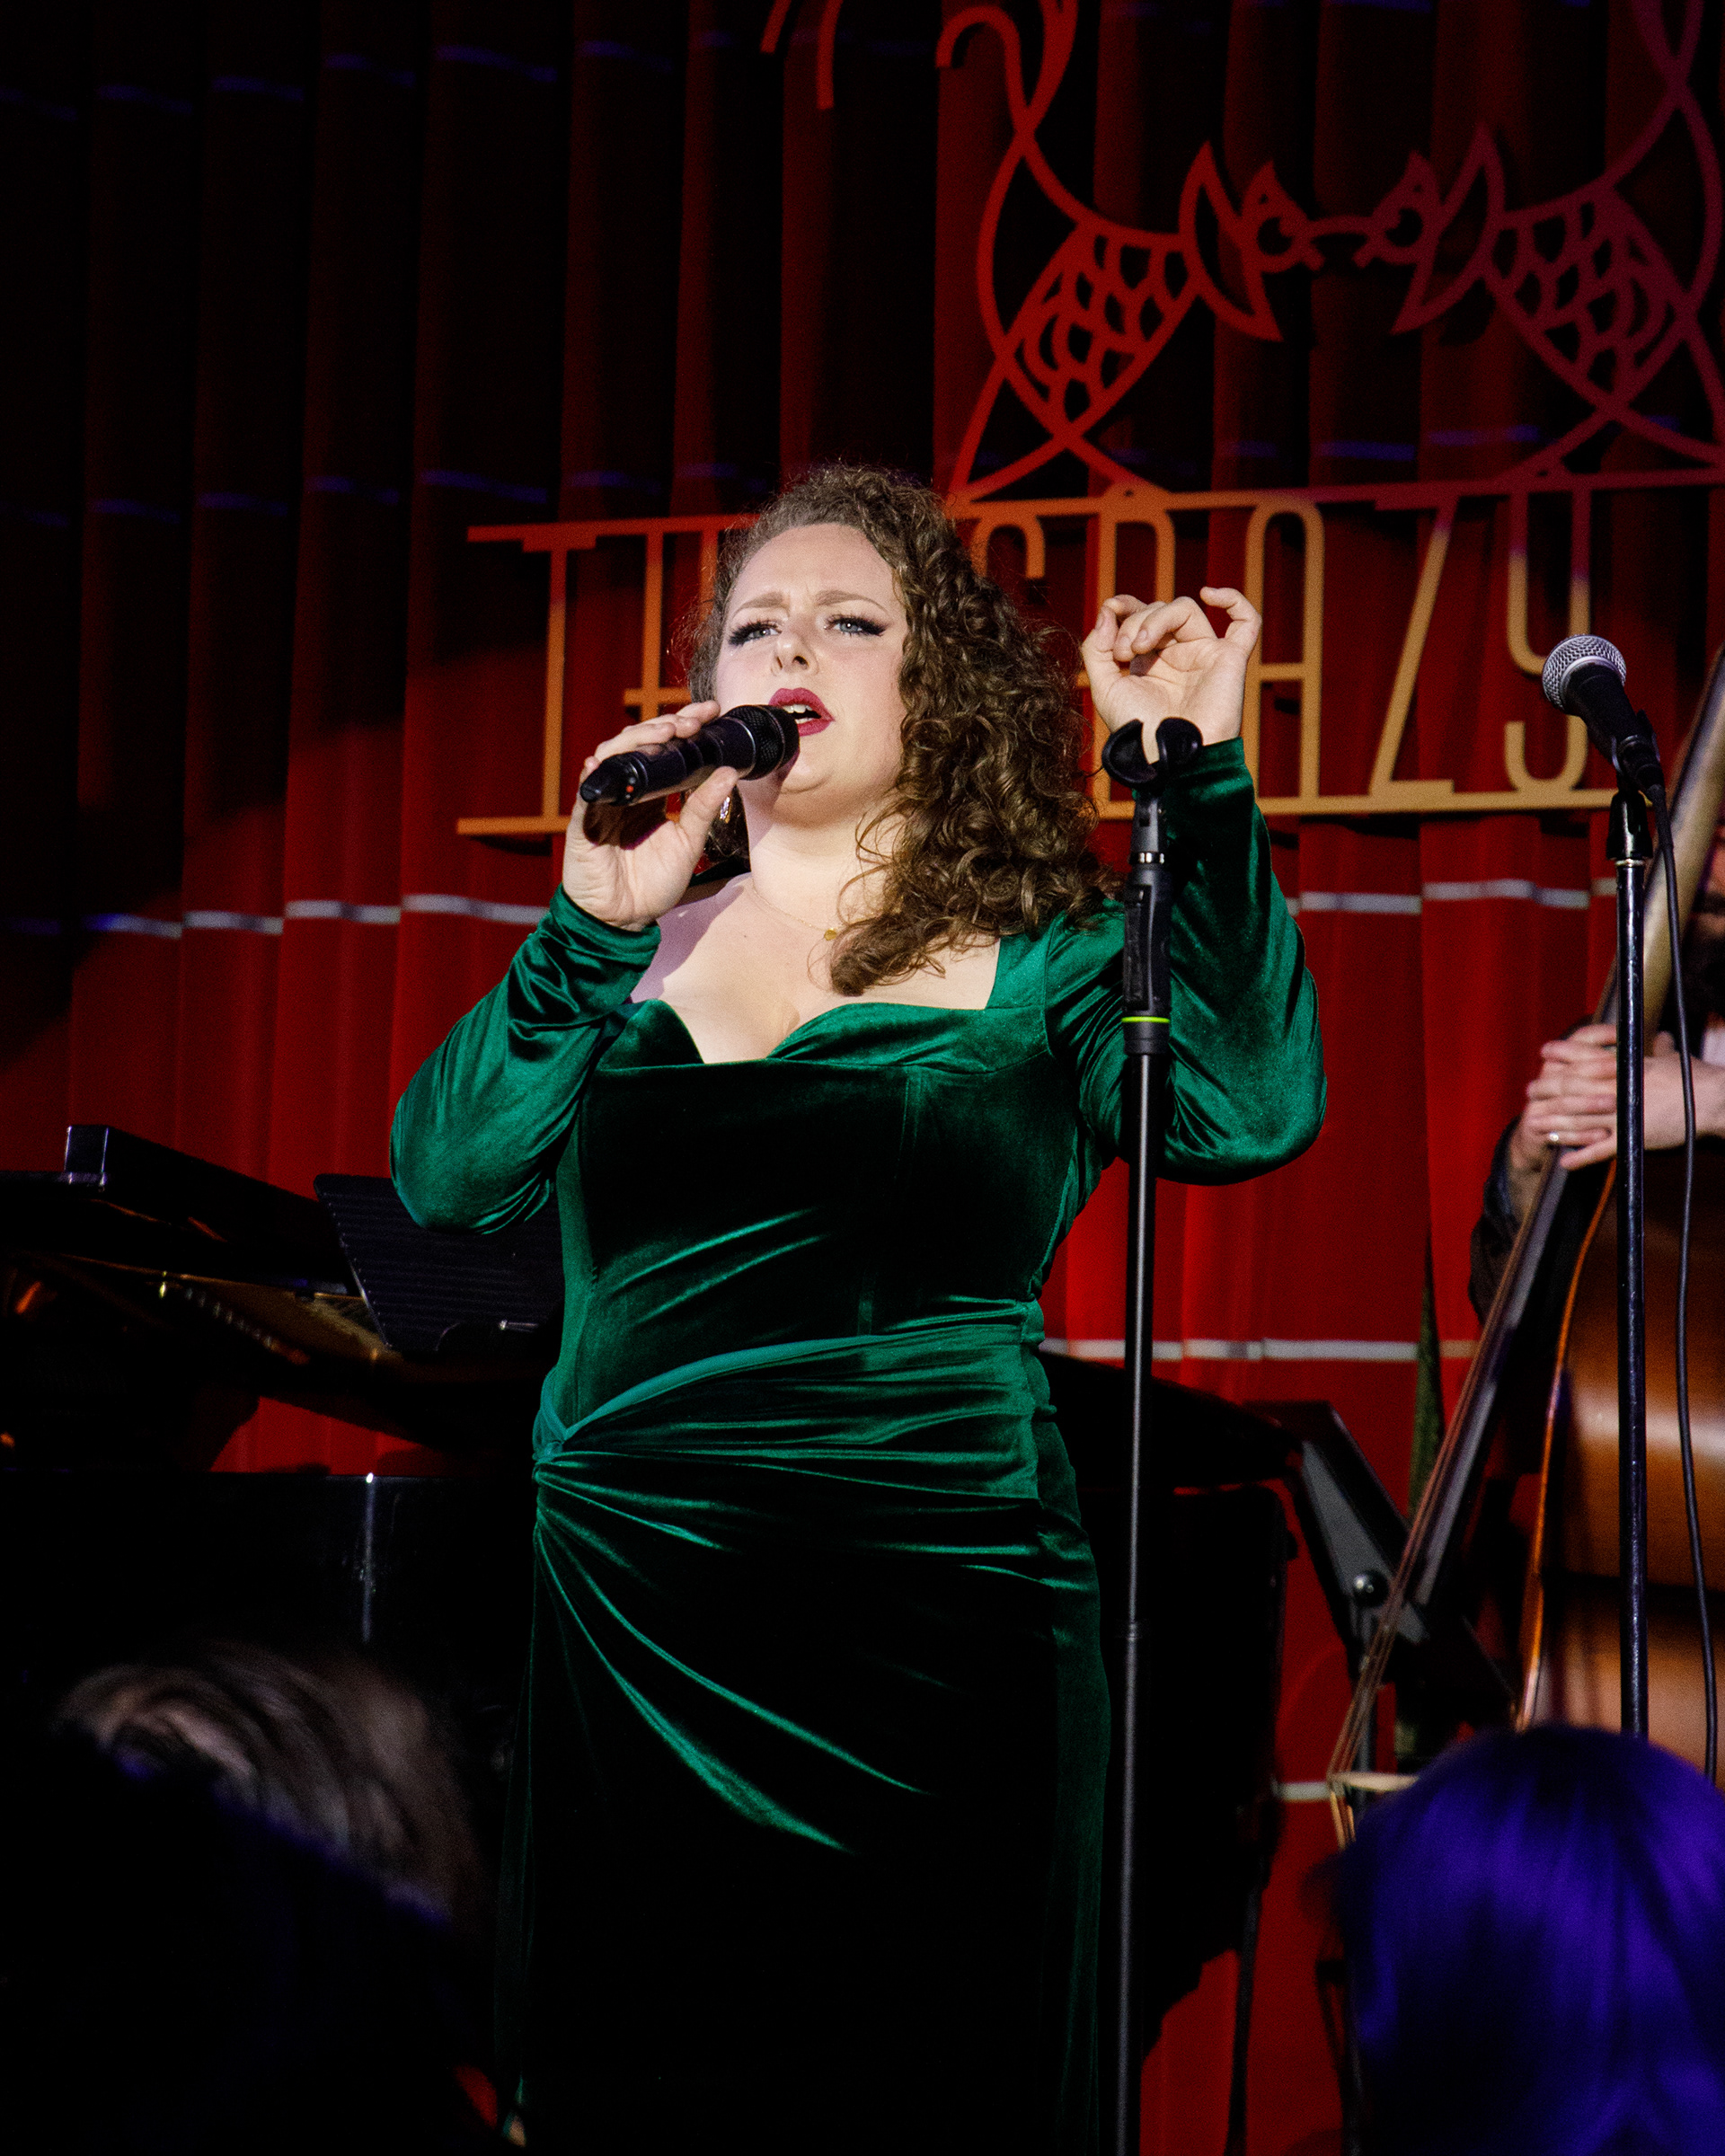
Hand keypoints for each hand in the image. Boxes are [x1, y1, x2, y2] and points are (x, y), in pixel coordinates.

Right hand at [562, 703, 736, 929]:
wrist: (624, 918)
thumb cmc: (654, 883)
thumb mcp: (688, 844)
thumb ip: (703, 808)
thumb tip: (729, 772)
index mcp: (653, 793)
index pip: (667, 749)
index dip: (685, 725)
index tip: (711, 712)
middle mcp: (628, 790)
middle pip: (639, 743)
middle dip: (664, 726)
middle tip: (689, 723)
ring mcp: (604, 801)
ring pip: (612, 756)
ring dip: (636, 740)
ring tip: (662, 734)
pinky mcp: (583, 820)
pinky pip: (587, 791)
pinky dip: (595, 774)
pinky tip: (604, 761)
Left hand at [1081, 587, 1260, 746]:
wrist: (1168, 757)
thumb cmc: (1139, 732)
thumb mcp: (1105, 689)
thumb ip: (1096, 650)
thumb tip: (1106, 613)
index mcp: (1150, 661)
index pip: (1140, 615)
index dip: (1125, 606)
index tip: (1109, 610)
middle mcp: (1177, 655)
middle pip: (1157, 610)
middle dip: (1134, 622)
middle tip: (1123, 652)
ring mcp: (1204, 655)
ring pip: (1185, 609)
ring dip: (1156, 618)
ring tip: (1139, 647)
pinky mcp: (1230, 661)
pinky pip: (1247, 623)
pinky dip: (1234, 600)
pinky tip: (1211, 594)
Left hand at [1504, 1023, 1724, 1218]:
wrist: (1712, 1100)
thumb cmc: (1695, 1078)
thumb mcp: (1673, 1059)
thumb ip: (1659, 1051)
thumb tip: (1660, 1038)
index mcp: (1626, 1067)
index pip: (1585, 1057)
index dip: (1562, 1054)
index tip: (1544, 1053)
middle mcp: (1618, 1088)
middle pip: (1573, 1088)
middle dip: (1547, 1090)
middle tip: (1529, 1092)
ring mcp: (1623, 1114)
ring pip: (1578, 1119)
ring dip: (1553, 1122)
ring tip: (1533, 1125)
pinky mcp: (1632, 1138)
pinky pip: (1600, 1150)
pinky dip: (1580, 1157)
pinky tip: (1564, 1162)